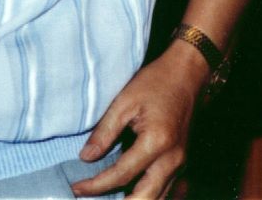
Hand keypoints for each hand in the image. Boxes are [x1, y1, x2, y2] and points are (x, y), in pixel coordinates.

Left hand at [72, 44, 208, 197]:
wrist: (185, 74)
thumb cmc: (154, 82)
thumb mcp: (124, 101)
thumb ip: (105, 131)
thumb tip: (86, 157)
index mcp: (157, 142)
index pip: (122, 175)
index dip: (96, 185)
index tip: (76, 188)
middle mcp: (172, 160)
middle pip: (144, 198)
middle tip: (90, 199)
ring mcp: (180, 164)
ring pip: (158, 199)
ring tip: (108, 198)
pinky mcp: (182, 163)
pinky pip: (166, 191)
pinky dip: (148, 197)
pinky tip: (130, 194)